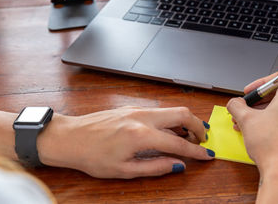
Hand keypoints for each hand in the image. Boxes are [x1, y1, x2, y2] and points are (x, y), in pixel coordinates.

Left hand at [37, 106, 213, 178]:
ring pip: (173, 109)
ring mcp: (138, 109)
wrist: (70, 138)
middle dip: (198, 126)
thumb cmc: (91, 156)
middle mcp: (143, 117)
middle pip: (183, 114)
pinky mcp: (133, 107)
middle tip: (203, 140)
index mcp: (141, 135)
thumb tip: (177, 165)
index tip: (207, 155)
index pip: (179, 143)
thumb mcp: (124, 170)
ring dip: (186, 121)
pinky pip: (160, 111)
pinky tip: (170, 131)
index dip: (196, 152)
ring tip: (189, 137)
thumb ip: (155, 167)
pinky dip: (172, 120)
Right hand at [227, 73, 277, 202]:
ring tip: (242, 123)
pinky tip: (251, 132)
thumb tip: (234, 103)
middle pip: (275, 95)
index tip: (248, 92)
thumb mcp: (246, 119)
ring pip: (275, 109)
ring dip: (257, 114)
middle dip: (254, 102)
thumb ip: (236, 105)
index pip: (276, 78)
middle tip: (242, 108)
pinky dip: (265, 123)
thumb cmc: (273, 145)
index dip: (258, 83)